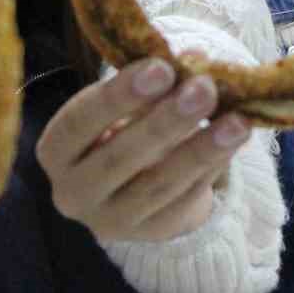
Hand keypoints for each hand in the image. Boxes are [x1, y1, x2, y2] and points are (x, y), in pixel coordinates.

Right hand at [38, 58, 251, 242]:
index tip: (160, 67)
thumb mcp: (128, 104)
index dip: (118, 95)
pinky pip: (184, 201)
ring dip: (201, 149)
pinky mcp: (150, 234)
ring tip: (237, 120)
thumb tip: (195, 58)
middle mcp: (73, 193)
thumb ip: (154, 83)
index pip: (78, 122)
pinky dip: (212, 168)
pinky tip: (234, 141)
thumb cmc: (122, 129)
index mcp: (56, 151)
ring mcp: (110, 220)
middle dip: (165, 121)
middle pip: (118, 159)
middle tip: (204, 89)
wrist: (132, 186)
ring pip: (158, 184)